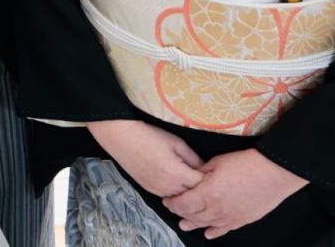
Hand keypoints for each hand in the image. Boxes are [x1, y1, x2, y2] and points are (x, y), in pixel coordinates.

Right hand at [87, 119, 205, 197]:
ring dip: (188, 193)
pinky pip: (169, 196)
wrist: (120, 136)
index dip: (210, 180)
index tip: (215, 174)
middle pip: (193, 196)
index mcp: (177, 174)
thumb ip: (194, 158)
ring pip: (181, 199)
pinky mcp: (149, 190)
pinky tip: (177, 182)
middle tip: (207, 179)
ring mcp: (157, 190)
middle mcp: (168, 187)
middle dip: (201, 189)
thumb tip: (205, 169)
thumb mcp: (176, 143)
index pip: (203, 186)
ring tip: (192, 181)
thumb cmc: (149, 135)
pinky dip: (176, 193)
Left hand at [163, 149, 307, 238]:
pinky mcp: (243, 220)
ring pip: (207, 224)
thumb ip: (200, 173)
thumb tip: (192, 178)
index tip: (167, 200)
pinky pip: (224, 230)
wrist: (273, 173)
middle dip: (181, 212)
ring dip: (194, 224)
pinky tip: (208, 234)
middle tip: (173, 209)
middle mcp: (217, 209)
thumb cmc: (244, 164)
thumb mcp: (216, 163)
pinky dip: (214, 232)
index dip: (172, 203)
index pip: (183, 204)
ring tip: (184, 224)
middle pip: (193, 215)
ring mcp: (230, 217)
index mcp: (207, 194)